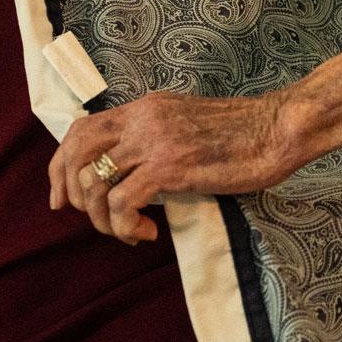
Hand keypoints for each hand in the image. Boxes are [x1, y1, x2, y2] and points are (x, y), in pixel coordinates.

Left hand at [48, 90, 292, 242]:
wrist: (281, 128)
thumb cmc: (247, 135)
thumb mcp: (189, 126)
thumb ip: (159, 141)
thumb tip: (138, 175)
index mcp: (145, 108)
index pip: (81, 130)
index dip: (61, 166)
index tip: (62, 198)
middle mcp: (141, 119)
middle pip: (75, 153)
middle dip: (71, 195)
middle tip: (93, 221)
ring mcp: (154, 141)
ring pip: (95, 184)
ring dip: (103, 219)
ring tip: (129, 232)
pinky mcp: (170, 166)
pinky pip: (123, 202)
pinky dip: (125, 225)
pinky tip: (147, 232)